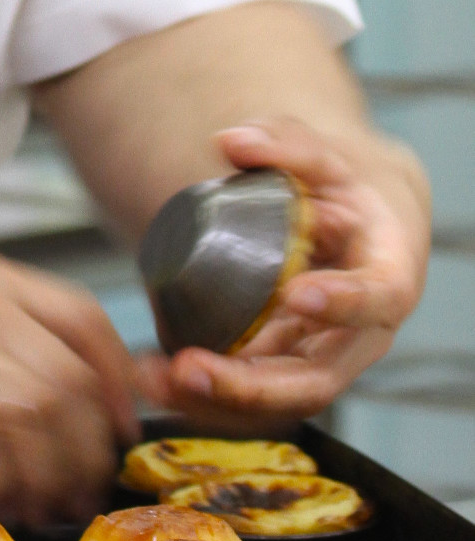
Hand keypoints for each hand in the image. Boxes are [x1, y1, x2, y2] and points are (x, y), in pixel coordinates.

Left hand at [136, 117, 429, 426]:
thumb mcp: (326, 156)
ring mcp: (317, 356)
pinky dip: (200, 394)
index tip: (298, 295)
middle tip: (192, 366)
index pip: (376, 298)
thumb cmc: (343, 187)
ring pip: (273, 397)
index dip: (343, 302)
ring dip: (214, 399)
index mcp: (388, 277)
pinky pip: (246, 392)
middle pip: (315, 377)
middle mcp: (357, 334)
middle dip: (253, 383)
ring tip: (156, 377)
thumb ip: (286, 143)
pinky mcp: (281, 365)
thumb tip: (233, 141)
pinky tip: (153, 378)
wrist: (350, 219)